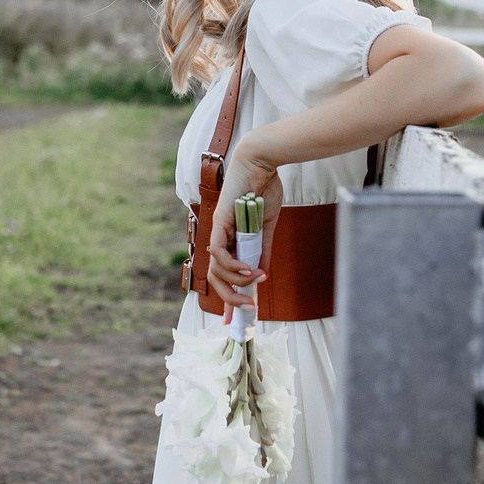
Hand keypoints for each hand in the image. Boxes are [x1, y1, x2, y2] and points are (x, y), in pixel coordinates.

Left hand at [205, 145, 283, 307]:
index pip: (223, 275)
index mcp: (232, 241)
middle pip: (216, 279)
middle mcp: (221, 238)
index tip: (234, 319)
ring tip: (255, 280)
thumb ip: (262, 252)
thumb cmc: (265, 190)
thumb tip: (261, 277)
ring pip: (217, 270)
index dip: (227, 298)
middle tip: (248, 308)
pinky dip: (233, 266)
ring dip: (238, 280)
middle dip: (231, 298)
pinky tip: (248, 270)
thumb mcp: (267, 229)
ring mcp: (218, 231)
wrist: (263, 165)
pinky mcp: (219, 223)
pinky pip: (220, 254)